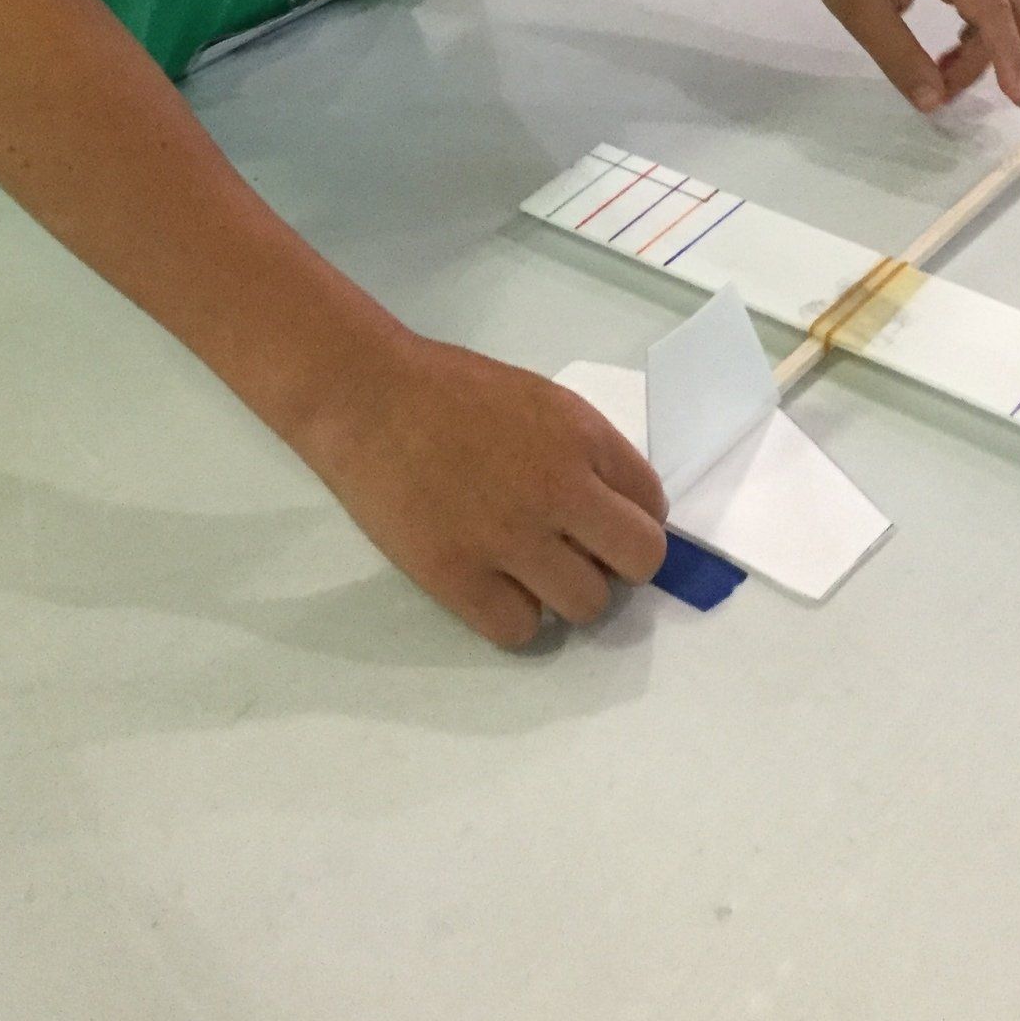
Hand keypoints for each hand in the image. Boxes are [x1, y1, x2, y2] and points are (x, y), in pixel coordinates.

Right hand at [295, 320, 668, 647]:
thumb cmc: (449, 389)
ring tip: (528, 571)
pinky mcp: (459, 577)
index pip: (652, 506)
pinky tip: (490, 588)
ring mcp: (510, 537)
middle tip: (579, 557)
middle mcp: (559, 488)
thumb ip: (582, 452)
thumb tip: (609, 511)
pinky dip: (511, 617)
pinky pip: (520, 631)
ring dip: (564, 595)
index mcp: (581, 436)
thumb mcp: (540, 400)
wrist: (367, 395)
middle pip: (639, 560)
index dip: (631, 520)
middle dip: (617, 565)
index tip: (602, 526)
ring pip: (586, 605)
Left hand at [792, 0, 1019, 112]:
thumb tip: (934, 102)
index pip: (994, 12)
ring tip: (956, 80)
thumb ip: (901, 59)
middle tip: (1011, 99)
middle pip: (1017, 6)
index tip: (1014, 98)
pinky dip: (983, 31)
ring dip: (998, 46)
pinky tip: (954, 54)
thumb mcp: (862, 14)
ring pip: (1007, 2)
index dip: (1009, 57)